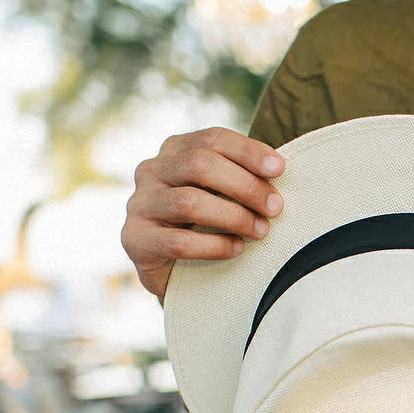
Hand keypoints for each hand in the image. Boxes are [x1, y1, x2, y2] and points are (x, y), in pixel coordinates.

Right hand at [121, 127, 285, 297]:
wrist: (175, 273)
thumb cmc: (209, 225)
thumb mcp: (224, 194)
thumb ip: (242, 177)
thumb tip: (278, 169)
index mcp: (175, 152)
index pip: (212, 139)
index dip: (247, 151)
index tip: (279, 169)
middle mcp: (152, 171)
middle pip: (199, 165)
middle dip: (245, 186)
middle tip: (275, 208)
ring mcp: (139, 204)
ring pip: (188, 202)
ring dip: (234, 216)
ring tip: (261, 231)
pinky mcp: (135, 239)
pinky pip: (178, 241)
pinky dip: (214, 246)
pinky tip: (237, 249)